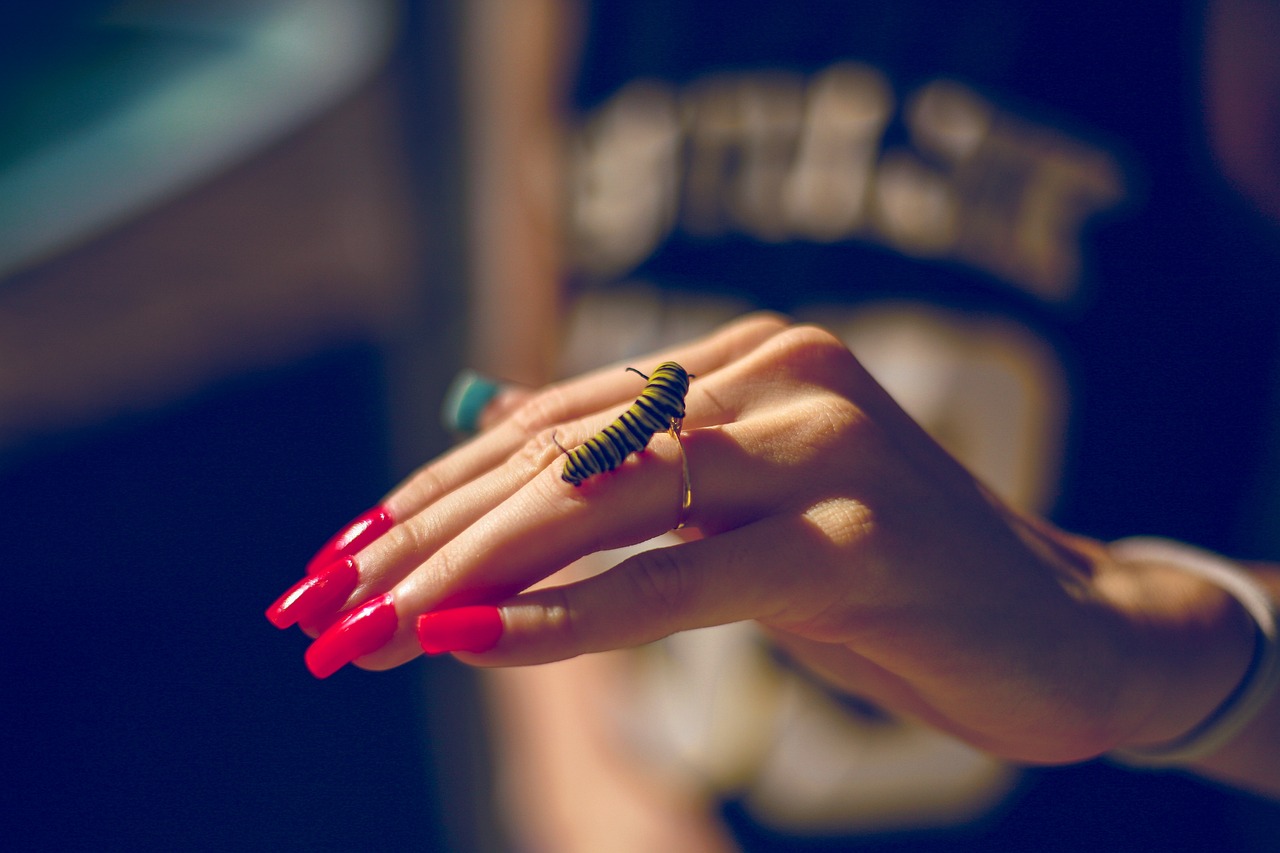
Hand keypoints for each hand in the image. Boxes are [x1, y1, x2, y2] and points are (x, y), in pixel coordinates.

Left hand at [270, 314, 1252, 765]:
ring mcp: (830, 445)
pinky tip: (467, 642)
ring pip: (609, 501)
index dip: (435, 490)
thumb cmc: (885, 581)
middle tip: (322, 605)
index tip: (338, 558)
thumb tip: (481, 446)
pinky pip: (687, 573)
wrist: (1065, 630)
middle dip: (426, 536)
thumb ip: (633, 479)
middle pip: (563, 456)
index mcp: (743, 360)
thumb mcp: (741, 523)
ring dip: (470, 572)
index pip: (553, 421)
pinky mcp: (867, 536)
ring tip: (368, 629)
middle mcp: (780, 375)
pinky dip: (571, 613)